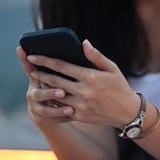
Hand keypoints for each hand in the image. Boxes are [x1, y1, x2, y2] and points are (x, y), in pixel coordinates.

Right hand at [16, 46, 73, 128]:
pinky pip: (52, 119)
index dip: (24, 59)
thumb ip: (66, 60)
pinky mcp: (42, 119)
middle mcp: (33, 93)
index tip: (21, 49)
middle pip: (39, 93)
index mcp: (36, 79)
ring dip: (57, 109)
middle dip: (50, 92)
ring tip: (70, 109)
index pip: (29, 68)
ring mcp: (36, 107)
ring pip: (44, 110)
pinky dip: (62, 117)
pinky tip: (72, 115)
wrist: (55, 111)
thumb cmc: (62, 86)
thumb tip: (84, 43)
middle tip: (62, 92)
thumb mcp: (59, 74)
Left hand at [26, 40, 140, 128]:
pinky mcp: (80, 116)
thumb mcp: (112, 68)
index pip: (62, 66)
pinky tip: (48, 96)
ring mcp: (81, 105)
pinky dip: (54, 101)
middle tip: (31, 68)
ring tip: (38, 81)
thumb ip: (96, 56)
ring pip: (56, 95)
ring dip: (45, 88)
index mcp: (90, 77)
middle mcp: (84, 91)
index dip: (45, 60)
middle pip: (55, 81)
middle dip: (41, 73)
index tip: (34, 56)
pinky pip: (62, 108)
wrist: (127, 112)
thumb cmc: (120, 87)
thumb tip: (84, 43)